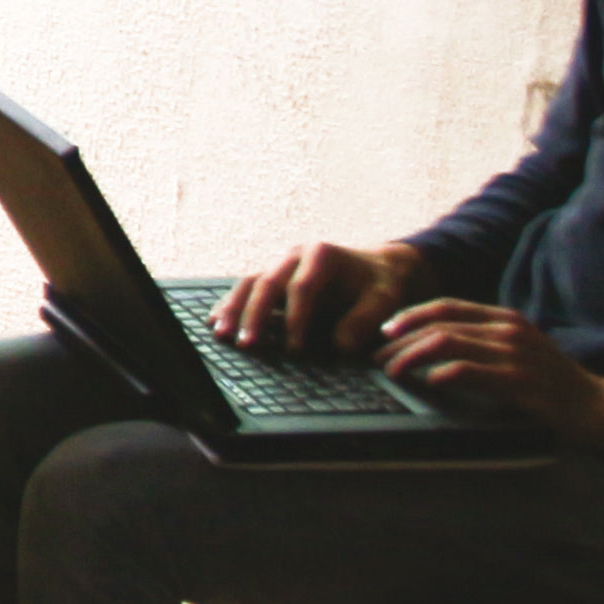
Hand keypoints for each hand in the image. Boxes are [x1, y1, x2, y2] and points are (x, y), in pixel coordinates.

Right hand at [210, 239, 429, 358]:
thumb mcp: (386, 299)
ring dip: (234, 310)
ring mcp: (280, 265)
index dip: (296, 319)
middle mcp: (294, 256)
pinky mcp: (273, 277)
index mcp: (321, 254)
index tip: (294, 349)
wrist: (377, 268)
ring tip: (222, 334)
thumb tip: (340, 345)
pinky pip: (247, 288)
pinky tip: (217, 321)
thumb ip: (365, 319)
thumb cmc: (381, 284)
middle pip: (267, 283)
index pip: (301, 287)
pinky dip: (231, 305)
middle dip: (254, 315)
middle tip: (247, 344)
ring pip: (250, 283)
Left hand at [374, 299, 603, 452]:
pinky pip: (469, 370)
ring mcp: (514, 354)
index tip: (385, 331)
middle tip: (377, 358)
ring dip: (410, 357)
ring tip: (392, 372)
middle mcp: (507, 329)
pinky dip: (442, 374)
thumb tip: (433, 348)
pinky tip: (428, 383)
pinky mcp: (519, 381)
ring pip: (445, 343)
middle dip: (400, 341)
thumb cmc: (555, 384)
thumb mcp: (519, 351)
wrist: (601, 408)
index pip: (446, 306)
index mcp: (505, 319)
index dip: (410, 316)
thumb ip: (484, 343)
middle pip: (438, 324)